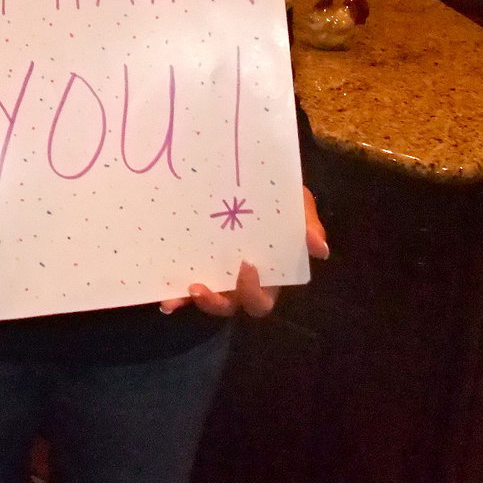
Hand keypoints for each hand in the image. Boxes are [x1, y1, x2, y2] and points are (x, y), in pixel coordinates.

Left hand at [159, 185, 328, 317]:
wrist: (251, 176)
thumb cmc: (278, 197)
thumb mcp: (297, 204)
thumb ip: (307, 224)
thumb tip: (320, 249)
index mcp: (266, 274)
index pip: (261, 299)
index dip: (253, 291)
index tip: (245, 265)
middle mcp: (239, 280)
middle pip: (230, 306)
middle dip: (215, 303)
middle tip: (201, 286)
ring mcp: (216, 272)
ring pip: (204, 298)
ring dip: (191, 300)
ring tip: (180, 291)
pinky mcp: (193, 262)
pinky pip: (182, 284)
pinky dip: (173, 292)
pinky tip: (162, 293)